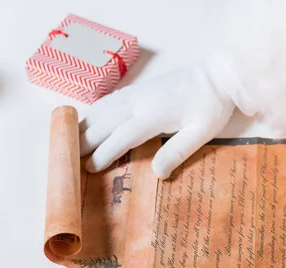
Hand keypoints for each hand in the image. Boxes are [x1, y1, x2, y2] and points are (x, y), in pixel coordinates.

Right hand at [79, 61, 235, 177]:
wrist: (218, 75)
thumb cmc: (212, 106)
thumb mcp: (201, 133)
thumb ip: (178, 152)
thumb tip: (157, 174)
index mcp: (153, 114)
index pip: (121, 136)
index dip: (103, 153)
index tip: (88, 168)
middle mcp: (139, 101)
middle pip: (104, 122)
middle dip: (84, 141)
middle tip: (67, 159)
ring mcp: (137, 92)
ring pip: (102, 108)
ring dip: (84, 124)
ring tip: (68, 141)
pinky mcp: (139, 88)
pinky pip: (109, 100)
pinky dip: (94, 111)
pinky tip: (87, 119)